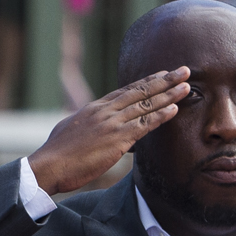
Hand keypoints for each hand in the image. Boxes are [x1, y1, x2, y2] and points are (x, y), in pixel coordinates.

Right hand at [26, 68, 189, 194]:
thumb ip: (87, 126)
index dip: (147, 81)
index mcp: (95, 108)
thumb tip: (95, 129)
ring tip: (187, 86)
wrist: (49, 164)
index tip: (163, 74)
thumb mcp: (70, 130)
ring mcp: (112, 123)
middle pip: (140, 91)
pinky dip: (161, 115)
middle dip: (165, 80)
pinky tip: (175, 109)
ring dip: (169, 94)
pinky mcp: (117, 139)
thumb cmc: (56, 153)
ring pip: (146, 105)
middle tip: (184, 70)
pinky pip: (144, 125)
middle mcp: (105, 111)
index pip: (126, 90)